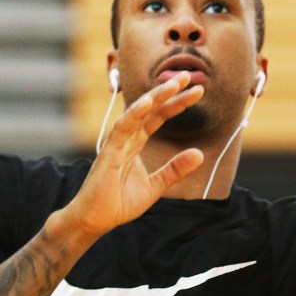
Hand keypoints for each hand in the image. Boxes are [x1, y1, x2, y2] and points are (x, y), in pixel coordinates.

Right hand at [56, 72, 204, 238]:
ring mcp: (117, 143)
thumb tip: (200, 154)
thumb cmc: (118, 203)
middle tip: (189, 75)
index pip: (159, 117)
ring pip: (138, 113)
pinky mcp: (109, 152)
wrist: (94, 220)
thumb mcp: (155, 186)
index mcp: (136, 143)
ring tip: (175, 84)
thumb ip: (175, 169)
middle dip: (169, 92)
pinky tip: (148, 102)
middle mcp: (127, 138)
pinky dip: (134, 113)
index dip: (177, 103)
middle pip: (151, 109)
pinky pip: (122, 128)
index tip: (197, 91)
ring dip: (156, 97)